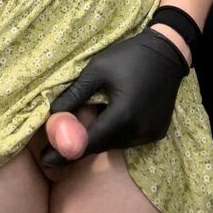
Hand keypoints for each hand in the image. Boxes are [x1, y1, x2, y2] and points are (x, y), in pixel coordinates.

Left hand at [40, 28, 189, 166]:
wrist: (167, 52)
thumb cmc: (129, 57)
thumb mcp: (97, 70)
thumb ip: (75, 95)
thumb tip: (53, 115)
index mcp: (123, 115)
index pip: (88, 142)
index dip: (65, 153)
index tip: (46, 160)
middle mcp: (139, 130)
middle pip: (101, 146)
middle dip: (78, 148)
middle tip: (55, 150)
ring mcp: (150, 133)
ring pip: (115, 144)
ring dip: (98, 139)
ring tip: (81, 130)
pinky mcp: (157, 132)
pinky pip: (129, 139)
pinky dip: (115, 134)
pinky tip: (107, 120)